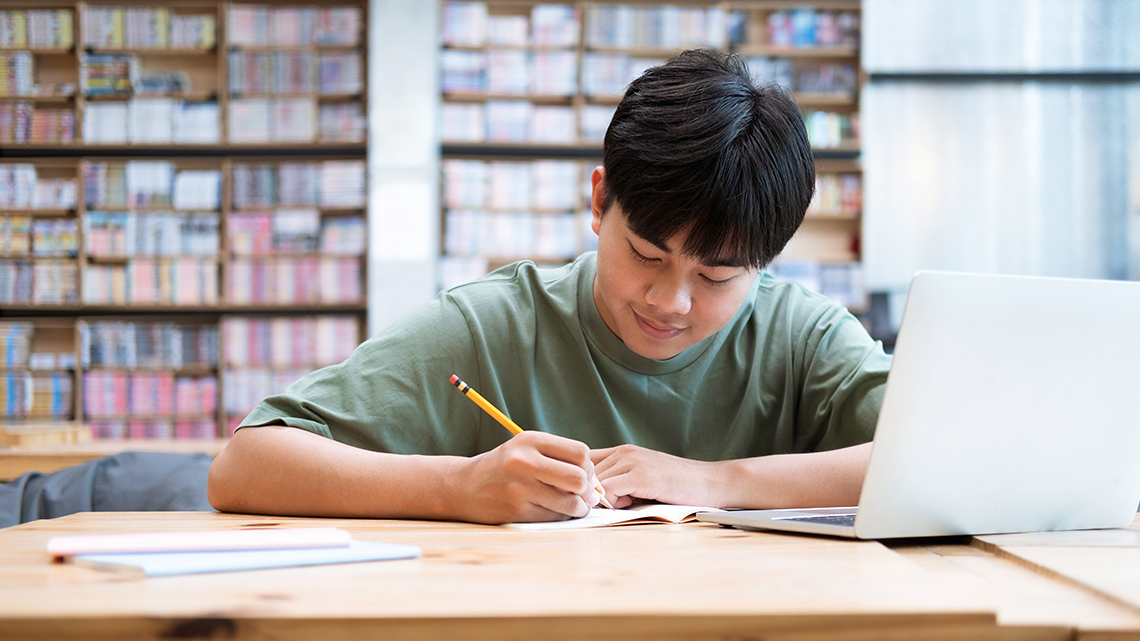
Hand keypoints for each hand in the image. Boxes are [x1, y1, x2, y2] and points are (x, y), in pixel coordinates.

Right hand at [450, 431, 600, 523]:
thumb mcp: (527, 450)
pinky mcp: (516, 510)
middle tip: (581, 493)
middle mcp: (524, 461)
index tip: (583, 475)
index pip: (580, 453)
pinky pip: (554, 518)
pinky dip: (560, 517)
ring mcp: (519, 487)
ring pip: (570, 502)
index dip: (589, 467)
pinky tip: (552, 511)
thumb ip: (560, 459)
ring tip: (571, 505)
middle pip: (578, 478)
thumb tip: (596, 486)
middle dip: (587, 489)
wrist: (463, 487)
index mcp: (530, 440)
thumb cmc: (504, 468)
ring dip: (577, 508)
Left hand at [592, 445, 722, 508]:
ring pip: (595, 484)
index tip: (590, 500)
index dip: (581, 483)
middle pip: (585, 476)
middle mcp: (623, 452)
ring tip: (628, 503)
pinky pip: (608, 491)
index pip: (583, 463)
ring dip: (603, 500)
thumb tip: (589, 499)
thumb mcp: (641, 478)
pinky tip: (631, 505)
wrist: (708, 483)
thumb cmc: (676, 486)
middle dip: (591, 495)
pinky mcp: (641, 476)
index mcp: (621, 451)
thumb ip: (617, 482)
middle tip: (614, 505)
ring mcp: (632, 462)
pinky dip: (611, 503)